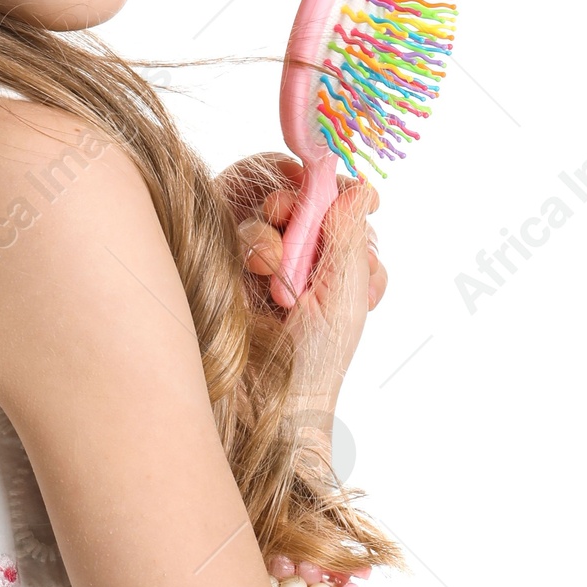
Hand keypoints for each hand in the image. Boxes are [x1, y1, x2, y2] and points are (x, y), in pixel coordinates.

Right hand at [215, 154, 385, 426]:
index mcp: (341, 262)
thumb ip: (350, 236)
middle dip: (305, 199)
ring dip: (276, 221)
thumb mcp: (346, 292)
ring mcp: (261, 256)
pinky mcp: (225, 258)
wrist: (266, 398)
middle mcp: (303, 254)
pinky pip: (237, 222)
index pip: (343, 207)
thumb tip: (361, 188)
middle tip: (295, 213)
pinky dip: (253, 237)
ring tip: (274, 262)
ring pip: (270, 206)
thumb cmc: (316, 358)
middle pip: (304, 196)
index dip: (343, 194)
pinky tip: (259, 267)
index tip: (351, 192)